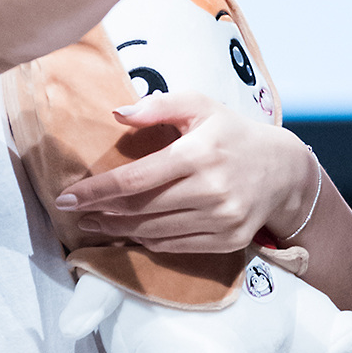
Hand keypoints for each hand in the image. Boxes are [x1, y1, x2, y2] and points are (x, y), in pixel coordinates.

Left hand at [55, 92, 318, 252]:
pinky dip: (148, 241)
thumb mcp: (200, 106)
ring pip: (155, 231)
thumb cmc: (232, 133)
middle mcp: (211, 190)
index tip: (67, 196)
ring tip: (94, 223)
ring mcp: (222, 219)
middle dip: (100, 212)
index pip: (135, 179)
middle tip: (73, 211)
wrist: (284, 170)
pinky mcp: (228, 240)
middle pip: (140, 209)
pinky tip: (129, 232)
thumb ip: (158, 106)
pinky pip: (176, 246)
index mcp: (199, 154)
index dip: (96, 191)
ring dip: (118, 230)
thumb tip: (116, 114)